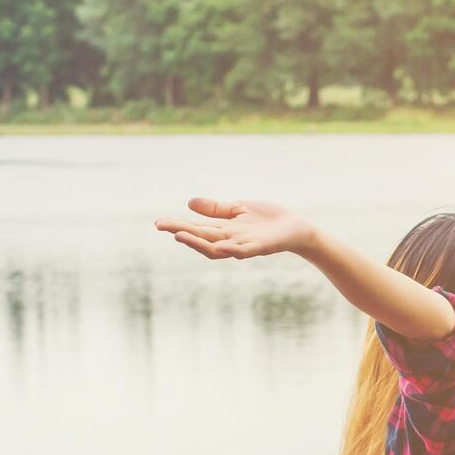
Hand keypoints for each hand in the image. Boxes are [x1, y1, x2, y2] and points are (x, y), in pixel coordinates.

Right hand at [151, 196, 314, 260]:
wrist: (296, 228)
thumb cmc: (267, 219)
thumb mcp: (238, 209)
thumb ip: (216, 209)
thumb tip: (189, 204)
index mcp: (224, 230)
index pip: (196, 228)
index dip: (177, 225)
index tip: (158, 222)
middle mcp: (230, 240)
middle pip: (201, 238)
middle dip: (181, 232)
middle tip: (162, 226)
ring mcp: (244, 245)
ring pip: (217, 248)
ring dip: (199, 243)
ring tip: (180, 236)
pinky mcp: (260, 247)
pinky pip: (244, 251)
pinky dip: (231, 249)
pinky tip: (220, 245)